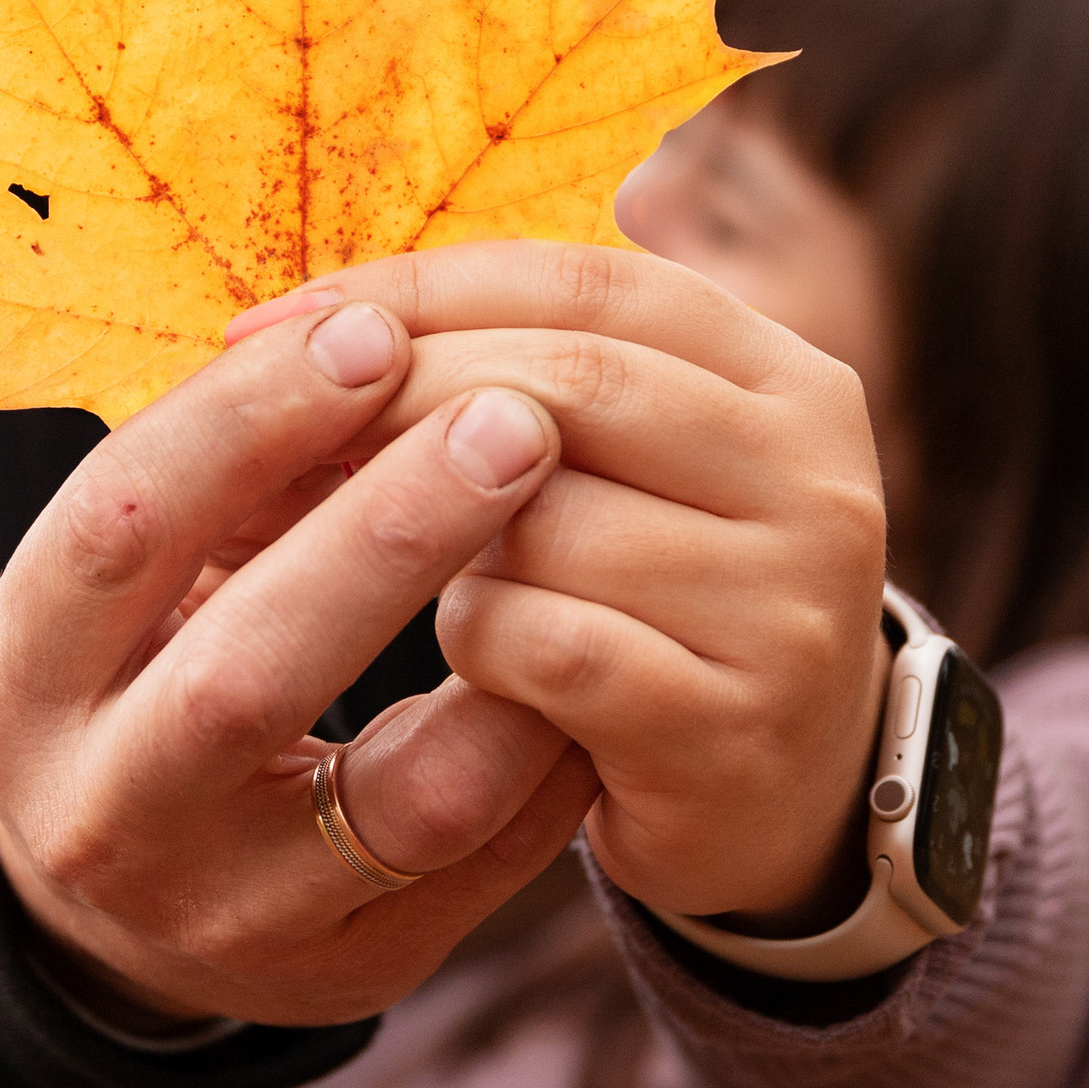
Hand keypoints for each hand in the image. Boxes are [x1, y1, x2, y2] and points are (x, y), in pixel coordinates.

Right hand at [0, 299, 602, 1026]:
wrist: (120, 917)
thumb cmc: (140, 681)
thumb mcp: (123, 590)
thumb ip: (218, 484)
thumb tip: (370, 329)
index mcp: (18, 690)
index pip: (116, 534)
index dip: (241, 426)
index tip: (368, 332)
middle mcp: (105, 818)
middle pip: (248, 675)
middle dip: (387, 534)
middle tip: (513, 419)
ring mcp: (232, 919)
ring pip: (395, 801)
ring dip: (507, 653)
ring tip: (574, 528)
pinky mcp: (351, 972)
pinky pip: (487, 860)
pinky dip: (554, 744)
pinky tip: (602, 639)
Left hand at [231, 243, 887, 924]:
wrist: (780, 804)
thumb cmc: (648, 603)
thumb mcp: (621, 465)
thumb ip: (512, 373)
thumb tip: (292, 328)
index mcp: (784, 377)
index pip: (581, 283)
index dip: (416, 291)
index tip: (272, 323)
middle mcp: (818, 475)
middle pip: (566, 383)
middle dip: (394, 399)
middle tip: (271, 439)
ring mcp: (789, 606)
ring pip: (547, 516)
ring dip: (432, 541)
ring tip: (388, 570)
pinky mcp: (732, 726)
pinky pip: (546, 647)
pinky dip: (473, 639)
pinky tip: (464, 653)